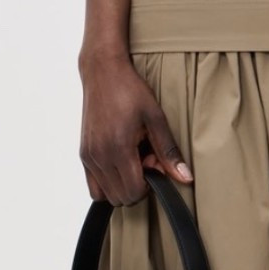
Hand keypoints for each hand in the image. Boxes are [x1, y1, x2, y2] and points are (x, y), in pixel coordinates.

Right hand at [78, 55, 192, 205]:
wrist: (103, 71)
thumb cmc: (129, 90)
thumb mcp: (156, 118)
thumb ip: (169, 152)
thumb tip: (185, 178)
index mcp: (118, 148)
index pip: (134, 192)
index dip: (150, 184)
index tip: (155, 163)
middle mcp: (99, 156)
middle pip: (121, 198)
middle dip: (137, 185)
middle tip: (145, 160)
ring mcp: (88, 156)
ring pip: (106, 195)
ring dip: (122, 184)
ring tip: (132, 160)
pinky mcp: (83, 154)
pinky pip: (94, 187)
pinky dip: (109, 183)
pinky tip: (120, 161)